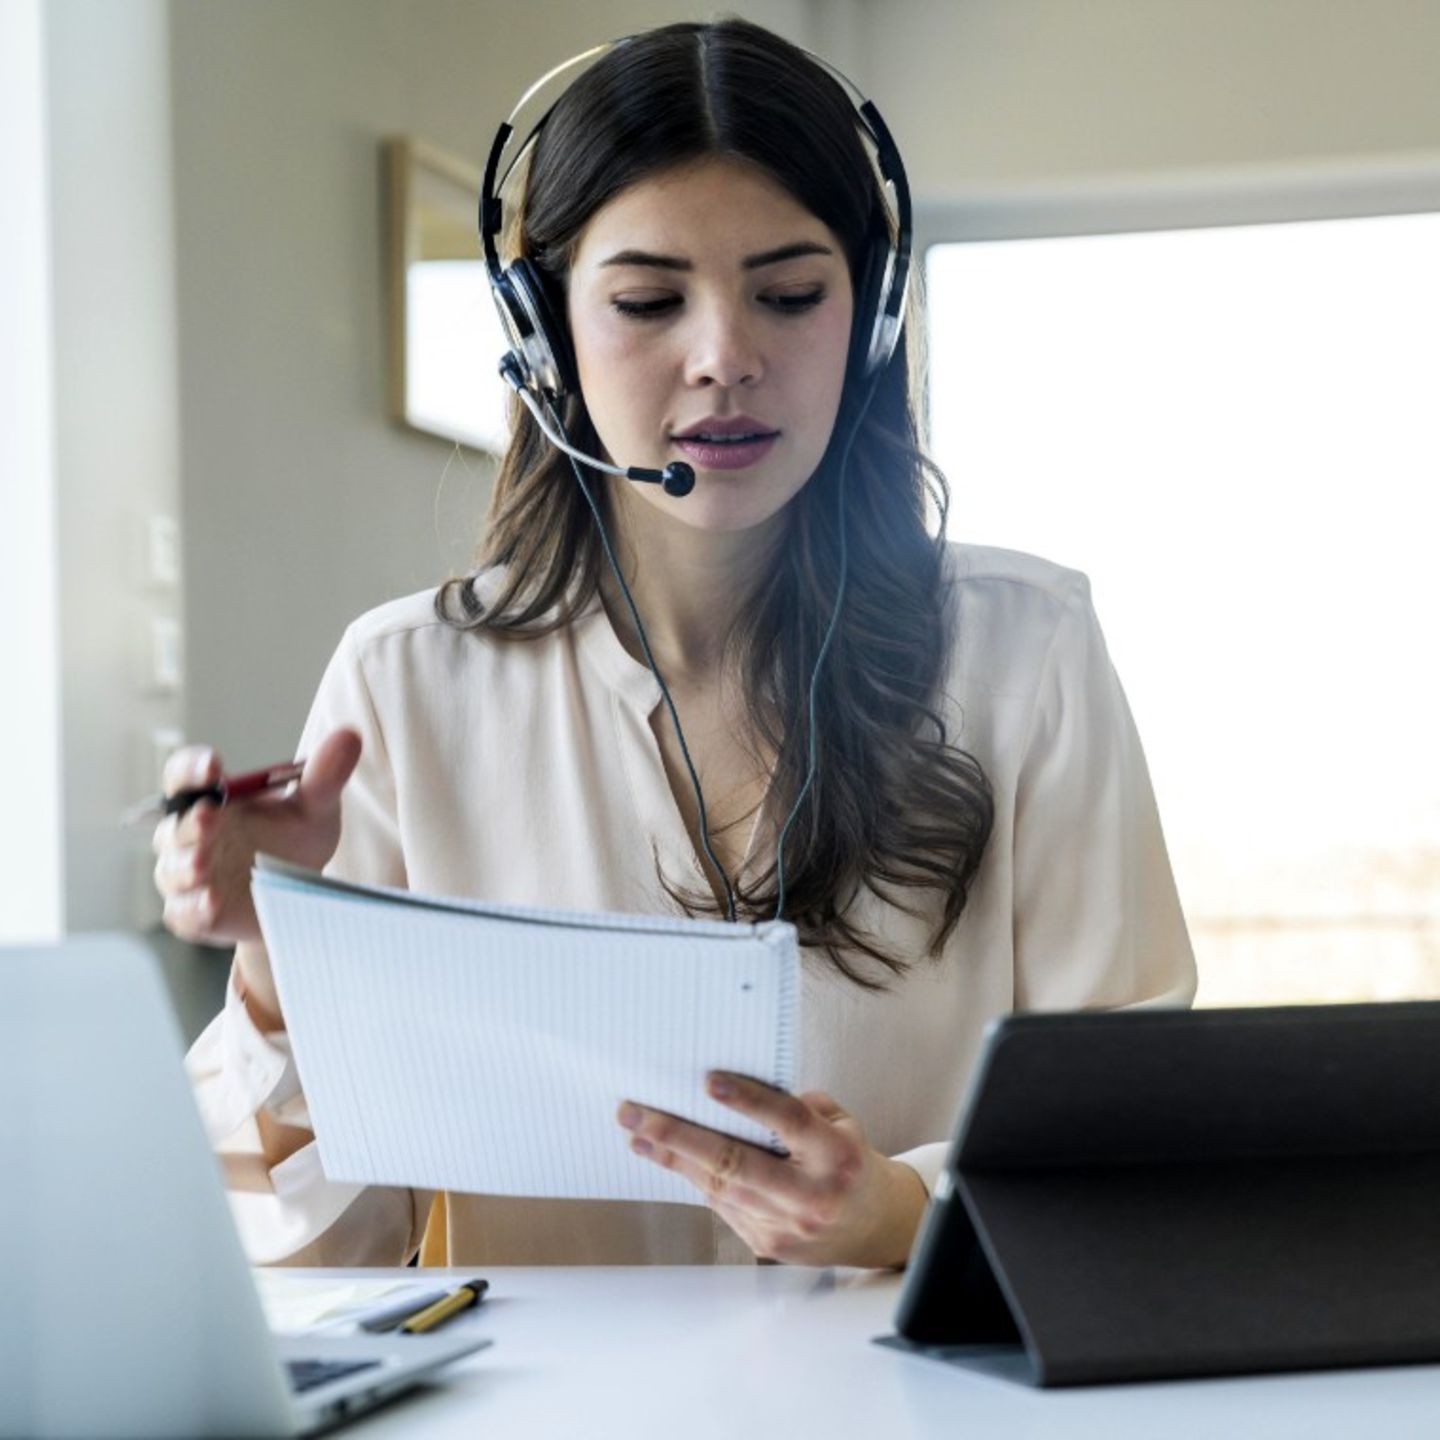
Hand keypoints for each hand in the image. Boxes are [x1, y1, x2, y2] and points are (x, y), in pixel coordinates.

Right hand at [152, 727, 361, 947]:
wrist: (299, 896)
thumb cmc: (295, 841)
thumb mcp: (315, 807)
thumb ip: (325, 775)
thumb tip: (349, 736)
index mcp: (213, 799)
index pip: (185, 775)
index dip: (191, 768)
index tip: (213, 765)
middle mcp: (192, 835)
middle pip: (175, 825)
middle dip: (190, 822)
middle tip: (209, 815)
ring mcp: (189, 876)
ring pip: (172, 870)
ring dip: (184, 866)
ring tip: (203, 863)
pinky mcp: (195, 914)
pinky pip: (183, 912)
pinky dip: (194, 909)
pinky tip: (212, 903)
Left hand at [616, 1074, 929, 1268]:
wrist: (876, 1228)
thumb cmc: (852, 1164)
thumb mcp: (842, 1124)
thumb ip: (798, 1107)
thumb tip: (738, 1093)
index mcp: (836, 1156)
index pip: (787, 1122)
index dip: (748, 1101)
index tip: (708, 1082)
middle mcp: (810, 1195)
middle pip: (735, 1163)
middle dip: (678, 1136)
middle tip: (636, 1114)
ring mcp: (786, 1226)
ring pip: (718, 1187)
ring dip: (672, 1158)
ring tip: (636, 1133)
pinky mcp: (766, 1244)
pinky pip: (722, 1205)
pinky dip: (695, 1178)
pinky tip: (668, 1157)